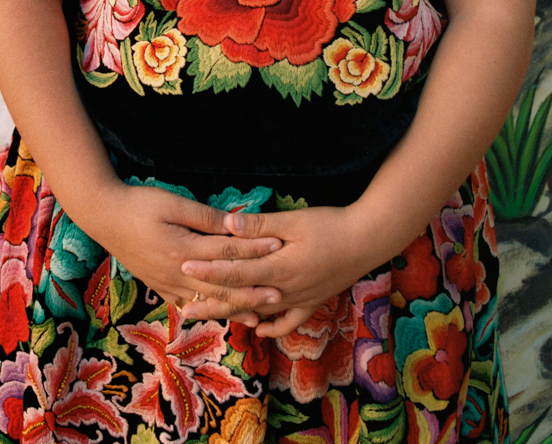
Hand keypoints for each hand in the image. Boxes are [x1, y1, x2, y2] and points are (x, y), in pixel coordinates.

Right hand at [87, 182, 282, 325]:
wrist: (103, 216)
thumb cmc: (138, 203)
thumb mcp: (172, 202)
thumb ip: (204, 216)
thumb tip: (235, 223)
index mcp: (184, 248)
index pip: (227, 251)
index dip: (255, 249)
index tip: (278, 246)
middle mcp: (177, 271)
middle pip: (221, 285)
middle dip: (251, 290)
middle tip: (279, 294)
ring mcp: (166, 282)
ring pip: (205, 300)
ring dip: (232, 308)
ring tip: (257, 316)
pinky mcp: (158, 285)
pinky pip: (185, 303)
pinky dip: (204, 311)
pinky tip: (217, 315)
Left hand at [179, 204, 386, 332]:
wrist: (369, 240)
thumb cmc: (330, 224)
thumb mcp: (293, 220)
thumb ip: (259, 225)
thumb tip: (227, 223)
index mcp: (278, 267)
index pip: (235, 271)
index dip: (208, 270)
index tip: (183, 269)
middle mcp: (286, 289)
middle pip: (242, 298)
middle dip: (211, 302)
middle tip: (183, 309)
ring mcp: (300, 298)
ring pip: (260, 311)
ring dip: (235, 315)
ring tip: (212, 318)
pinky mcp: (314, 300)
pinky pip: (290, 320)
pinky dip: (274, 327)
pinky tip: (260, 330)